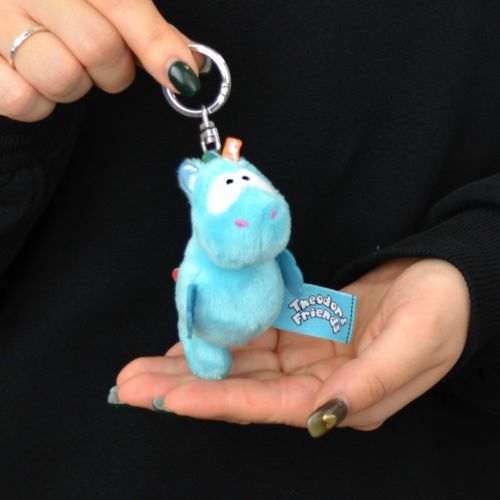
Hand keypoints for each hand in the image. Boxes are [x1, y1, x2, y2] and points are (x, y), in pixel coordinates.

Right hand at [0, 0, 200, 120]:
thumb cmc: (57, 6)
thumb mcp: (101, 3)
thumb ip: (146, 30)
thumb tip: (187, 65)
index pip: (122, 3)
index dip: (156, 44)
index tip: (182, 77)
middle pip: (98, 47)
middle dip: (114, 69)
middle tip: (103, 63)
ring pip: (62, 77)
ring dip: (75, 86)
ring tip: (62, 63)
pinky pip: (24, 100)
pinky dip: (39, 102)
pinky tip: (34, 79)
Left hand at [112, 258, 469, 432]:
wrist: (448, 279)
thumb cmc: (440, 312)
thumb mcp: (413, 346)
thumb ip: (368, 385)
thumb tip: (323, 415)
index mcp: (341, 397)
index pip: (266, 404)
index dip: (215, 400)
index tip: (165, 395)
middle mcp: (315, 382)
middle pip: (240, 388)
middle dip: (185, 385)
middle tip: (130, 383)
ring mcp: (307, 353)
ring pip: (239, 360)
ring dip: (194, 359)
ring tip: (144, 362)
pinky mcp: (304, 326)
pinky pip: (255, 328)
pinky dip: (223, 327)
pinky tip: (191, 326)